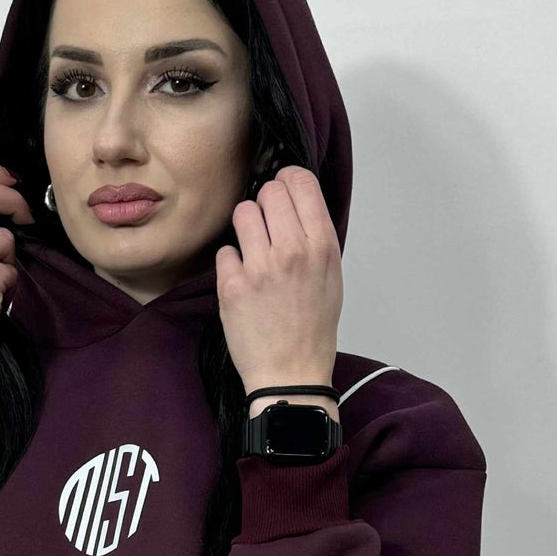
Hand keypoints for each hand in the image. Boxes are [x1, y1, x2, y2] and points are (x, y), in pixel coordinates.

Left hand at [215, 167, 342, 412]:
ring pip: (242, 212)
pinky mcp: (232, 286)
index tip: (282, 191)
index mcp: (322, 246)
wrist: (290, 374)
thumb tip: (295, 201)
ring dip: (245, 228)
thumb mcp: (331, 277)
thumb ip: (315, 236)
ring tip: (253, 252)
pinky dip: (231, 263)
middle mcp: (292, 251)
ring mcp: (260, 268)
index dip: (287, 180)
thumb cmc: (312, 329)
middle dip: (265, 204)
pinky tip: (243, 282)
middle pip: (269, 191)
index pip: (301, 181)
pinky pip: (225, 250)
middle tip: (266, 228)